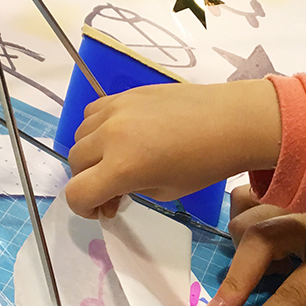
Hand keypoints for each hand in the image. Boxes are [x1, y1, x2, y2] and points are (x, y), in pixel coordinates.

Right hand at [64, 79, 279, 217]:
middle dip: (88, 182)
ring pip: (80, 136)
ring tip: (116, 163)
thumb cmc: (206, 164)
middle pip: (74, 164)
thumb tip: (113, 191)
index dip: (83, 208)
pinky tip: (120, 137)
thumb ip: (131, 191)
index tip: (100, 210)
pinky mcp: (124, 94)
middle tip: (114, 192)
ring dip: (90, 155)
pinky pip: (93, 113)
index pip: (77, 193)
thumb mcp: (167, 191)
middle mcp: (110, 136)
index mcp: (123, 167)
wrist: (231, 121)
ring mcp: (114, 110)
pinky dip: (97, 129)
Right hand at [205, 186, 305, 305]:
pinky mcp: (293, 176)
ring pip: (248, 218)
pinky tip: (265, 228)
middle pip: (256, 245)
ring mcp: (298, 193)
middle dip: (233, 282)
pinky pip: (252, 193)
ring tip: (260, 268)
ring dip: (244, 248)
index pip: (295, 292)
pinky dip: (248, 213)